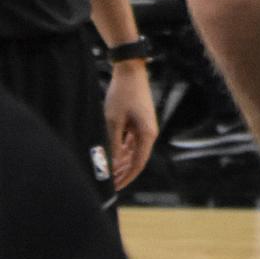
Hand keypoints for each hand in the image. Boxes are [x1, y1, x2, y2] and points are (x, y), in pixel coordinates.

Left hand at [104, 62, 158, 191]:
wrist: (130, 70)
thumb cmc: (122, 94)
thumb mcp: (113, 121)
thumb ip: (114, 145)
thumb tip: (112, 165)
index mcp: (147, 134)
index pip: (138, 164)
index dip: (126, 177)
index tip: (114, 187)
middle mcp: (149, 132)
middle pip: (138, 159)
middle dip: (124, 172)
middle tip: (110, 184)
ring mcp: (145, 126)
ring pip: (135, 151)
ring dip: (123, 162)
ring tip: (110, 172)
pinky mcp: (140, 121)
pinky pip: (133, 141)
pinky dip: (124, 150)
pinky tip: (114, 156)